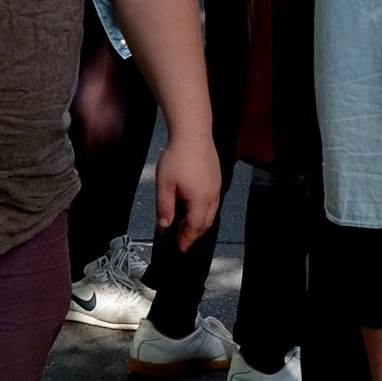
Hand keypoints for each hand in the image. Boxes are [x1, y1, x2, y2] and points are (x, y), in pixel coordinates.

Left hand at [156, 130, 220, 250]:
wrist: (192, 132)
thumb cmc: (177, 157)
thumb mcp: (164, 184)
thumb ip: (164, 207)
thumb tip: (165, 225)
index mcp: (200, 199)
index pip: (195, 227)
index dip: (187, 240)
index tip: (180, 248)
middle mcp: (212, 195)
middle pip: (206, 222)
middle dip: (194, 233)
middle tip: (180, 237)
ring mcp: (216, 185)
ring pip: (211, 212)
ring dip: (199, 221)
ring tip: (183, 221)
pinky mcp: (216, 177)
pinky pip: (212, 201)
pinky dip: (203, 210)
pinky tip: (191, 204)